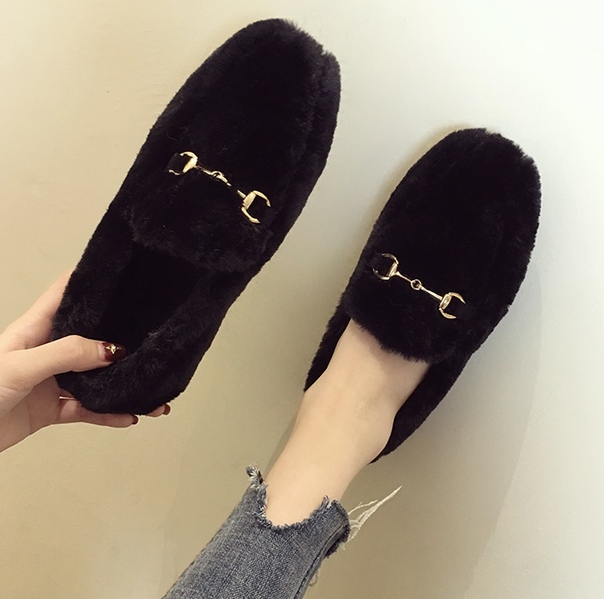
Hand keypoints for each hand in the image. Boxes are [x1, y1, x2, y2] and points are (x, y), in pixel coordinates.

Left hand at [0, 272, 168, 452]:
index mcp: (35, 329)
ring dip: (121, 384)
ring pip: (95, 378)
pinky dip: (109, 414)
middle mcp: (47, 351)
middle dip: (119, 339)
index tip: (121, 275)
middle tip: (150, 336)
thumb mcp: (22, 365)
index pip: (65, 294)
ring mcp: (51, 381)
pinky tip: (127, 416)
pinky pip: (87, 409)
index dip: (90, 281)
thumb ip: (66, 354)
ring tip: (149, 390)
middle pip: (89, 338)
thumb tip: (111, 349)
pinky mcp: (52, 409)